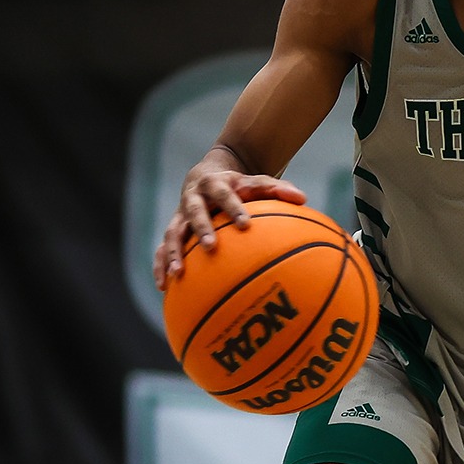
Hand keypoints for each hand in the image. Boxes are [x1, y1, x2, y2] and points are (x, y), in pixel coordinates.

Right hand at [152, 156, 306, 288]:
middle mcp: (194, 198)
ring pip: (172, 232)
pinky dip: (160, 265)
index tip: (245, 225)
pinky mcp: (174, 230)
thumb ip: (278, 189)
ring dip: (172, 253)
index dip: (234, 207)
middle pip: (194, 211)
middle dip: (202, 228)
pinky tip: (164, 287)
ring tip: (177, 275)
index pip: (225, 194)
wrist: (207, 175)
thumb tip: (303, 198)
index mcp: (215, 184)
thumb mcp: (258, 182)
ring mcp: (180, 215)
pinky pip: (162, 248)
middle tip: (211, 247)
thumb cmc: (240, 184)